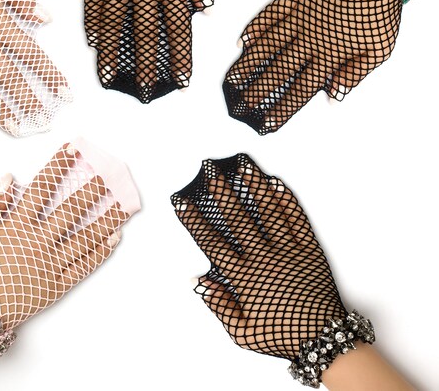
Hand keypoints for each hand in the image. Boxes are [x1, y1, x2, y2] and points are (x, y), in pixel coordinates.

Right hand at [0, 143, 131, 328]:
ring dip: (107, 220)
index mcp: (17, 226)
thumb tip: (10, 178)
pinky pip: (84, 265)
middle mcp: (40, 241)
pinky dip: (102, 251)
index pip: (43, 188)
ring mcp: (52, 263)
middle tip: (110, 175)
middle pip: (72, 210)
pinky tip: (115, 238)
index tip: (73, 149)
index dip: (59, 165)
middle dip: (92, 190)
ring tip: (124, 205)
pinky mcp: (59, 284)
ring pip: (86, 237)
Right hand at [172, 153, 345, 359]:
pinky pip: (297, 221)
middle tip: (211, 172)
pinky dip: (287, 201)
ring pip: (268, 212)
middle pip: (238, 220)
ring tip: (244, 166)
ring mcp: (288, 251)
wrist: (324, 341)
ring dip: (254, 187)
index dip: (195, 221)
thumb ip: (219, 306)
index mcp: (244, 277)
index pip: (213, 242)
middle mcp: (264, 258)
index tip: (183, 203)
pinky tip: (277, 184)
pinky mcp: (309, 250)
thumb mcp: (243, 333)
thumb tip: (199, 280)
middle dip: (222, 193)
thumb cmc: (281, 335)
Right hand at [224, 0, 401, 133]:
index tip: (268, 122)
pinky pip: (270, 14)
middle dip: (259, 90)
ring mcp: (299, 17)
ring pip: (268, 44)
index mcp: (330, 55)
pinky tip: (243, 41)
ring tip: (233, 79)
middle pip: (279, 71)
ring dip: (249, 63)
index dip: (283, 107)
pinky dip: (256, 27)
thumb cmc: (380, 13)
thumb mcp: (379, 51)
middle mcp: (309, 39)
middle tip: (242, 105)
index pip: (301, 89)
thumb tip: (332, 98)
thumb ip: (354, 75)